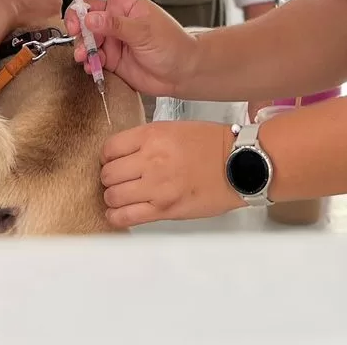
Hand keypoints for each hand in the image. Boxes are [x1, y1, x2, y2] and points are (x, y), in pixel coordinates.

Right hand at [59, 0, 195, 95]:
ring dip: (80, 44)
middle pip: (85, 11)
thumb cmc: (172, 44)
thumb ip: (116, 25)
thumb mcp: (144, 31)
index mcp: (125, 2)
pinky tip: (92, 66)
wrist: (182, 73)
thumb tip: (90, 18)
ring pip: (85, 36)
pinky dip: (87, 61)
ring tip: (84, 55)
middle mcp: (115, 18)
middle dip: (76, 20)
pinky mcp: (110, 58)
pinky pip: (91, 56)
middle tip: (76, 31)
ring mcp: (111, 38)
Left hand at [99, 121, 241, 228]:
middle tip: (119, 181)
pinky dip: (116, 217)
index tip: (113, 162)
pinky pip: (126, 217)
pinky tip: (119, 213)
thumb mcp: (174, 129)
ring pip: (112, 196)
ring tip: (122, 197)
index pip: (109, 148)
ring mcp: (156, 187)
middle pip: (107, 174)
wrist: (240, 164)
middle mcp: (150, 160)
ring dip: (113, 198)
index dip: (107, 157)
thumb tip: (123, 155)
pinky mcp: (164, 210)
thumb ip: (147, 140)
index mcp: (152, 135)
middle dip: (109, 178)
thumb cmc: (211, 145)